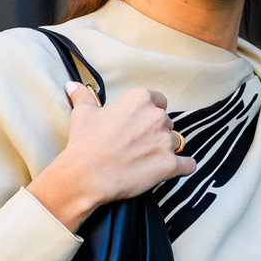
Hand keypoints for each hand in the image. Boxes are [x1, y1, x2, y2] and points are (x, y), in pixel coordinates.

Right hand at [28, 84, 195, 231]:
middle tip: (139, 146)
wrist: (85, 175)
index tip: (140, 125)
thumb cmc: (85, 143)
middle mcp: (156, 116)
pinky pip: (188, 165)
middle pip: (167, 123)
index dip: (150, 114)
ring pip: (177, 143)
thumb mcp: (83, 113)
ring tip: (148, 160)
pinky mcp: (170, 165)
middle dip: (157, 134)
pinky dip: (183, 167)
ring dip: (166, 150)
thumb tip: (72, 84)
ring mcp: (165, 141)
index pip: (159, 101)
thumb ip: (83, 96)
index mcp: (140, 99)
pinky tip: (175, 170)